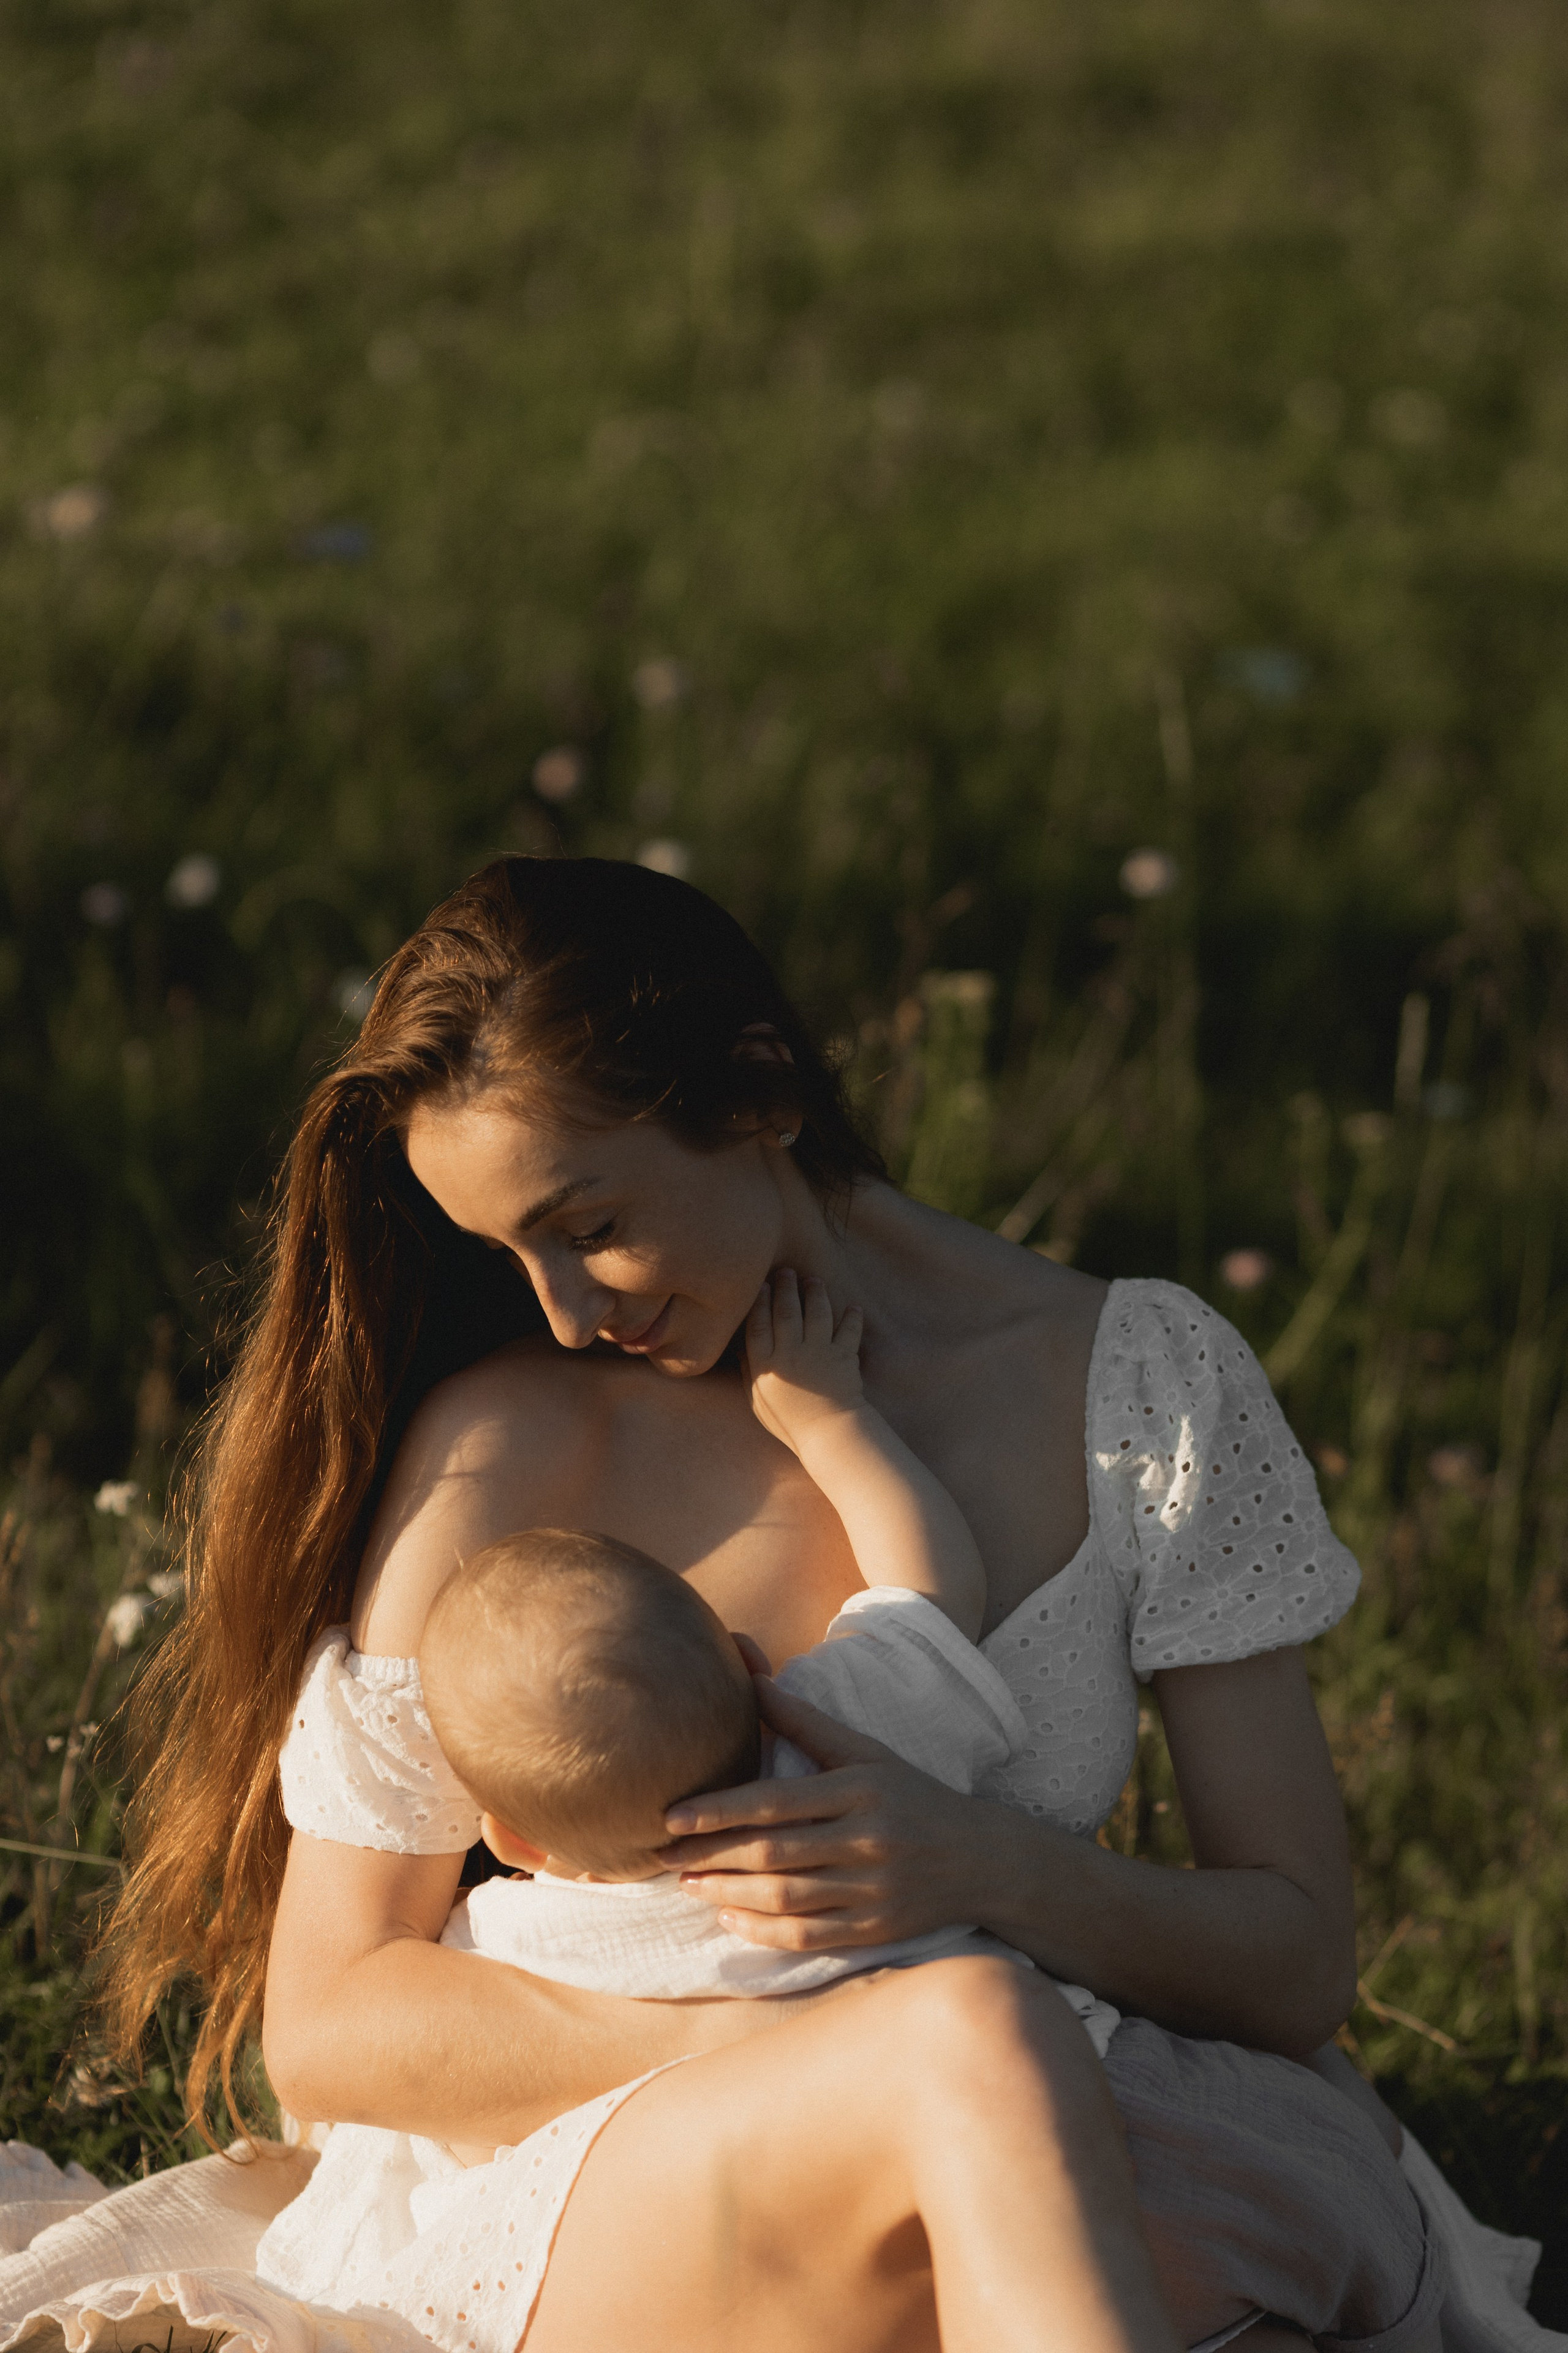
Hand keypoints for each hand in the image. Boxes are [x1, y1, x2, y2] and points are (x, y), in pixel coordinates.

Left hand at [656, 1675, 986, 1950]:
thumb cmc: (914, 1795)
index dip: (720, 1810)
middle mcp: (868, 1841)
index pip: (777, 1802)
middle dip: (711, 1855)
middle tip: (662, 1855)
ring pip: (785, 1899)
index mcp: (862, 1789)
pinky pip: (808, 1936)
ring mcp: (873, 1891)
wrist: (984, 1860)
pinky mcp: (876, 1931)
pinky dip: (762, 1932)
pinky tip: (729, 1917)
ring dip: (727, 1893)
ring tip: (686, 1884)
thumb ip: (807, 1722)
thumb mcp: (868, 1752)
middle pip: (774, 1853)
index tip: (672, 1816)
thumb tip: (753, 1680)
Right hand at [745, 1269, 864, 1457]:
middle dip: (785, 1288)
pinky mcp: (843, 1357)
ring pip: (816, 1313)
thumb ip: (749, 1371)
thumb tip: (742, 1347)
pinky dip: (852, 1318)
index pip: (758, 1325)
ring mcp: (819, 1353)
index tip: (760, 1285)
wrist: (829, 1435)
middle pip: (786, 1312)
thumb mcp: (758, 1401)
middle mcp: (792, 1353)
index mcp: (767, 1365)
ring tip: (813, 1280)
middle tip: (786, 1271)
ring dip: (815, 1293)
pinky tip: (852, 1307)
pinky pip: (848, 1331)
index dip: (759, 1302)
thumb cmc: (789, 1422)